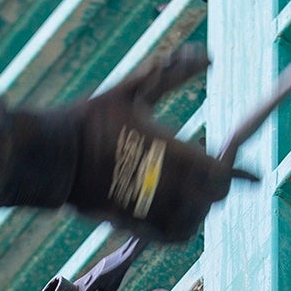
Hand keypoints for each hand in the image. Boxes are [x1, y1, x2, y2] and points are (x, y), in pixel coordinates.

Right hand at [60, 46, 250, 241]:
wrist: (53, 156)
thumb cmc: (90, 120)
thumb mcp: (132, 90)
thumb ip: (173, 74)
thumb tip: (207, 54)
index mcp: (168, 152)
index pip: (220, 173)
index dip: (234, 170)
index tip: (237, 162)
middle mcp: (163, 186)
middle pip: (213, 198)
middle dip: (217, 185)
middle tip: (213, 170)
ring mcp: (148, 209)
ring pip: (196, 219)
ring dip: (201, 205)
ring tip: (194, 188)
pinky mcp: (134, 225)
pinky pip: (174, 236)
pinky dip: (184, 225)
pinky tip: (179, 209)